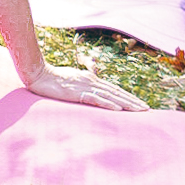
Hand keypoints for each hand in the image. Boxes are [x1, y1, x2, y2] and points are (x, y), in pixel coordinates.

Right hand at [26, 67, 146, 111]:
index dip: (128, 96)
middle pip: (116, 92)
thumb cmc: (52, 77)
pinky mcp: (76, 93)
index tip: (140, 103)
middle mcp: (91, 81)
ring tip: (139, 110)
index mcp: (91, 79)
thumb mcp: (71, 77)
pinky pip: (95, 99)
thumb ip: (83, 80)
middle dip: (133, 101)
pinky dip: (108, 104)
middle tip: (147, 109)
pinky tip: (118, 109)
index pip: (114, 89)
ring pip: (110, 96)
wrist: (37, 73)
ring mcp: (85, 87)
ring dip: (126, 104)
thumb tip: (91, 83)